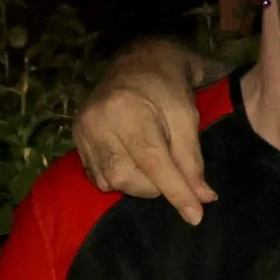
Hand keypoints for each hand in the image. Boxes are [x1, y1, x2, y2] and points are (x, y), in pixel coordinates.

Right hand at [73, 42, 218, 222]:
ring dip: (138, 184)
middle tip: (172, 173)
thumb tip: (203, 198)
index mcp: (129, 110)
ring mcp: (82, 130)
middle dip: (155, 186)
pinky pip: (97, 176)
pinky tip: (132, 161)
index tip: (195, 216)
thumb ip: (192, 159)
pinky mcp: (76, 138)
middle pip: (128, 177)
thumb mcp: (187, 118)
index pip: (154, 162)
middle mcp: (98, 121)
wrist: (137, 63)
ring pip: (111, 181)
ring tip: (152, 162)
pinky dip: (120, 178)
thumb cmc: (168, 88)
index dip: (175, 192)